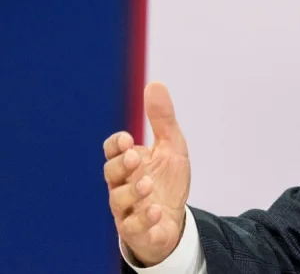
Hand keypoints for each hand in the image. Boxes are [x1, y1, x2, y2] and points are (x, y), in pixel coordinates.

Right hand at [103, 82, 190, 265]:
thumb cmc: (167, 181)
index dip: (116, 145)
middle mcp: (122, 185)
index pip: (113, 151)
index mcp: (129, 163)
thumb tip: (155, 83)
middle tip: (135, 157)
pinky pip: (133, 226)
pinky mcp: (136, 230)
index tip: (127, 138)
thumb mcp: (171, 147)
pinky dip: (143, 218)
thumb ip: (162, 119)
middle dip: (121, 165)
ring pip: (118, 200)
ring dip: (132, 191)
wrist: (173, 220)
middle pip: (111, 173)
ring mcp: (127, 209)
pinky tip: (155, 210)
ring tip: (148, 183)